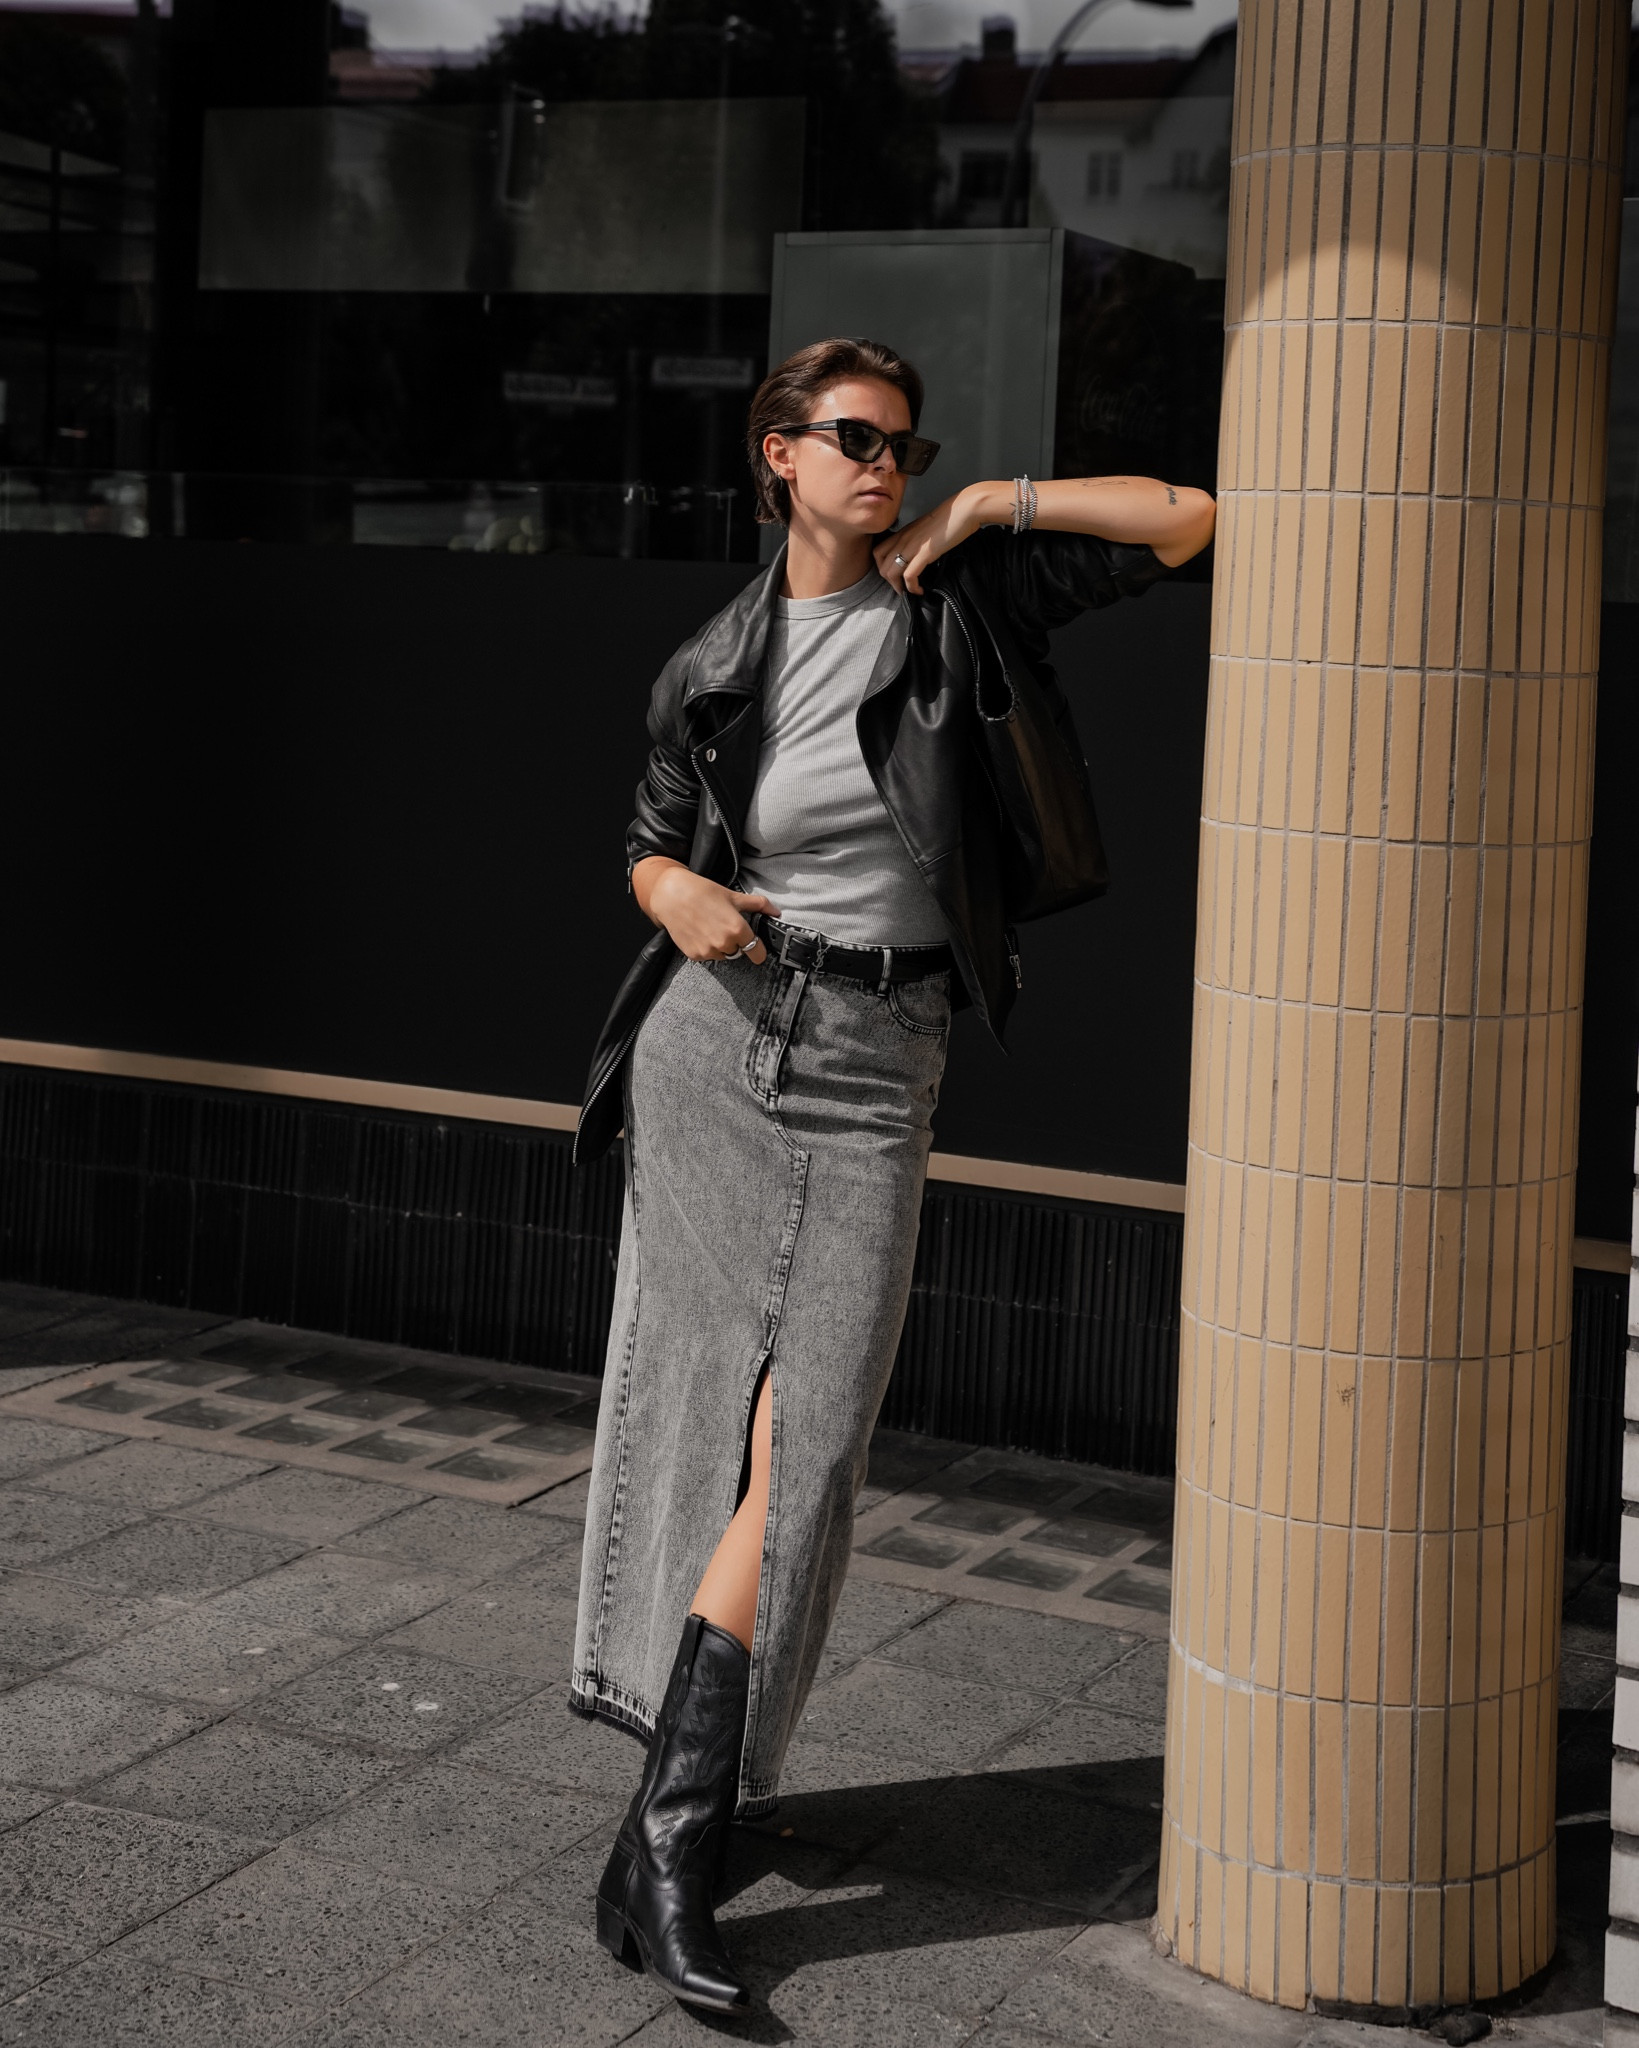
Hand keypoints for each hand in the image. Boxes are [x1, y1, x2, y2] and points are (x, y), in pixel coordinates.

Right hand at [635, 858, 778, 964]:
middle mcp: (723, 943)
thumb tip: (775, 911)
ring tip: (710, 927)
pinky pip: (707, 956)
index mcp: (737, 929)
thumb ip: (758, 905)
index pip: (757, 953)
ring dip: (720, 946)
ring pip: (722, 955)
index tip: (757, 948)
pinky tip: (700, 932)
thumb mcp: (733, 896)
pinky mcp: (694, 955)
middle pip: (738, 952)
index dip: (759, 950)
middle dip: (735, 942)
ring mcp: (708, 951)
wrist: (671, 895)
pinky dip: (706, 947)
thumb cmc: (702, 892)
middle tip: (724, 926)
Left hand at [874, 484, 988, 594]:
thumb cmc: (951, 518)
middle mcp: (903, 539)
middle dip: (890, 581)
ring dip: (898, 587)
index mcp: (903, 532)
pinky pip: (909, 576)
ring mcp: (912, 546)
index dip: (882, 568)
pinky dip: (912, 588)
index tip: (894, 576)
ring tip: (910, 591)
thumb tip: (919, 554)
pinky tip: (920, 590)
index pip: (878, 552)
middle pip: (881, 566)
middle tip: (902, 588)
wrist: (964, 510)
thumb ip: (918, 540)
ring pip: (890, 573)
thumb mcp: (926, 528)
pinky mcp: (924, 553)